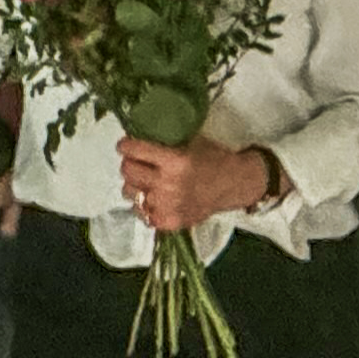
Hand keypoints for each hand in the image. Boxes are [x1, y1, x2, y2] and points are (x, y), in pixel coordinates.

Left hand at [116, 137, 272, 234]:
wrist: (234, 184)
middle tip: (134, 160)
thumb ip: (166, 140)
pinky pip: (141, 213)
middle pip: (128, 172)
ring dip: (133, 184)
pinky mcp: (169, 221)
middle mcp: (168, 185)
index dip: (125, 146)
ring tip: (143, 180)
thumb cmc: (214, 159)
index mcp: (175, 162)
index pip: (135, 151)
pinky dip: (142, 204)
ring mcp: (168, 206)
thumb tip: (138, 135)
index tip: (124, 145)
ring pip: (130, 193)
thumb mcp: (192, 141)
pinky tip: (151, 196)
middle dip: (128, 163)